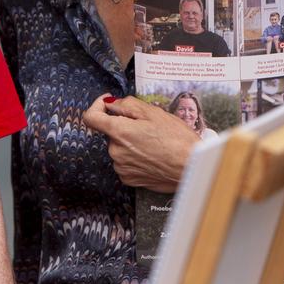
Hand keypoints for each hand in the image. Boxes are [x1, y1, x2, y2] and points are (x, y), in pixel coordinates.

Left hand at [81, 94, 199, 192]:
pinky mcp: (129, 180)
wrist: (192, 168)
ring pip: (119, 147)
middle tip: (147, 125)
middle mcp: (115, 152)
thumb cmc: (177, 140)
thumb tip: (111, 103)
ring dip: (130, 142)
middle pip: (110, 132)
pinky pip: (125, 163)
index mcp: (119, 132)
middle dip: (124, 125)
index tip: (108, 103)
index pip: (91, 118)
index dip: (97, 106)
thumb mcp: (154, 113)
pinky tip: (151, 155)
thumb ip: (127, 105)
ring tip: (153, 142)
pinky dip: (134, 156)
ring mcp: (121, 168)